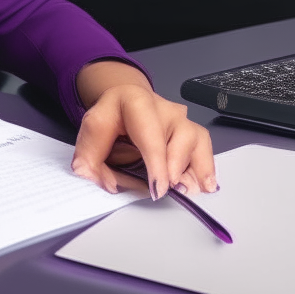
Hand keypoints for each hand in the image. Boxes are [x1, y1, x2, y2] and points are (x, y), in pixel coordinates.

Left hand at [72, 60, 215, 200]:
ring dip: (193, 170)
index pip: (149, 129)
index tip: (157, 188)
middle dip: (174, 167)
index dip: (155, 160)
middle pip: (178, 136)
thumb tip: (92, 177)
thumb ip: (88, 155)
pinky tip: (202, 186)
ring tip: (183, 190)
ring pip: (196, 140)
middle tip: (166, 191)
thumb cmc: (112, 119)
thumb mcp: (93, 131)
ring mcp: (181, 119)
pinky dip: (205, 170)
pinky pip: (205, 149)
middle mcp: (163, 108)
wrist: (127, 103)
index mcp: (134, 101)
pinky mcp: (193, 132)